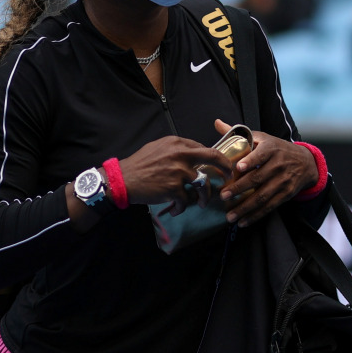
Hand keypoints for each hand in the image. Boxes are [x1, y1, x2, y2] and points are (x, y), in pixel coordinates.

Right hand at [119, 136, 235, 215]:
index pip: (204, 147)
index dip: (214, 158)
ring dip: (204, 196)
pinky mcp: (174, 188)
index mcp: (177, 143)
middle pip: (213, 157)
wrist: (122, 180)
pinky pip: (186, 200)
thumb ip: (175, 150)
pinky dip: (182, 207)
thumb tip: (190, 155)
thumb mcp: (157, 148)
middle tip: (229, 176)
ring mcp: (179, 171)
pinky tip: (176, 210)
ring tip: (202, 203)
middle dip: (225, 167)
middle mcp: (181, 154)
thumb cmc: (138, 165)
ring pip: (203, 184)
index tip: (219, 165)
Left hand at [213, 119, 317, 226]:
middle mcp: (279, 164)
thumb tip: (217, 123)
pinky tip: (243, 222)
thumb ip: (239, 133)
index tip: (238, 168)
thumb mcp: (262, 138)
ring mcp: (283, 181)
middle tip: (224, 196)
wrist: (306, 162)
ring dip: (246, 207)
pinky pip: (270, 206)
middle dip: (240, 188)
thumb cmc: (277, 148)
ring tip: (230, 216)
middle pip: (258, 178)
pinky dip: (256, 215)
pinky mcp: (286, 194)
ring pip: (263, 196)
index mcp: (271, 148)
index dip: (250, 161)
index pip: (261, 154)